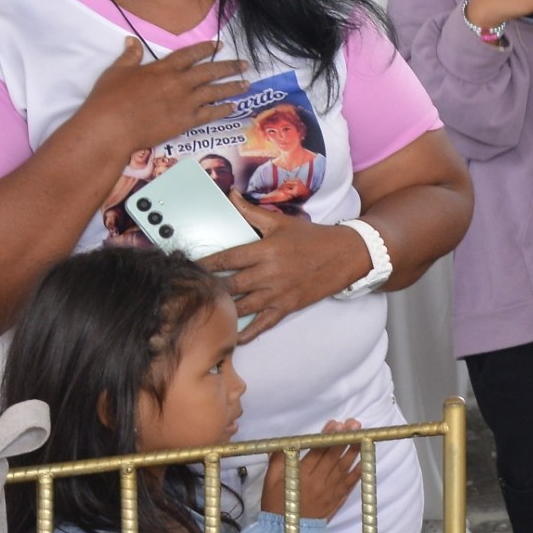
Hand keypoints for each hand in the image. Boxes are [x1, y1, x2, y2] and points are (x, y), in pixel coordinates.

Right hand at [70, 40, 247, 160]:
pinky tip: (234, 107)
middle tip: (244, 64)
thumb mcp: (116, 71)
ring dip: (232, 86)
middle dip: (229, 66)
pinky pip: (210, 114)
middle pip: (210, 71)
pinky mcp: (185, 121)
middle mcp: (179, 82)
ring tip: (246, 83)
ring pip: (215, 91)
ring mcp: (185, 102)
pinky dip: (223, 109)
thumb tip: (132, 41)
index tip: (220, 45)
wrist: (110, 127)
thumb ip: (129, 56)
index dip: (206, 48)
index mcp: (163, 68)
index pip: (190, 54)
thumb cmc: (108, 98)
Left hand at [203, 197, 373, 340]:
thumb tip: (230, 194)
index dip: (204, 265)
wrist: (347, 255)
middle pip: (229, 286)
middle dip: (208, 290)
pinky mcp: (287, 307)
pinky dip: (246, 332)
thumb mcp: (282, 222)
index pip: (226, 259)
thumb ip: (252, 212)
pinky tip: (231, 337)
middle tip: (187, 294)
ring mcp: (278, 293)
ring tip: (202, 314)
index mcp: (265, 250)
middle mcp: (269, 273)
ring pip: (242, 307)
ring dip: (222, 311)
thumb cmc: (313, 238)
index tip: (186, 268)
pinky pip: (263, 324)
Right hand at [261, 420, 364, 520]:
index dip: (327, 437)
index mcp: (301, 475)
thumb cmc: (276, 505)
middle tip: (354, 424)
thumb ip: (277, 462)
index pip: (317, 451)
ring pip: (344, 467)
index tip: (336, 424)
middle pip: (333, 456)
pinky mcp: (336, 500)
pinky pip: (349, 484)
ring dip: (354, 450)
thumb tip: (282, 444)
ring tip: (363, 436)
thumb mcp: (270, 483)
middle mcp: (318, 481)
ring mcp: (329, 491)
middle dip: (344, 438)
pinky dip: (358, 472)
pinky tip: (365, 460)